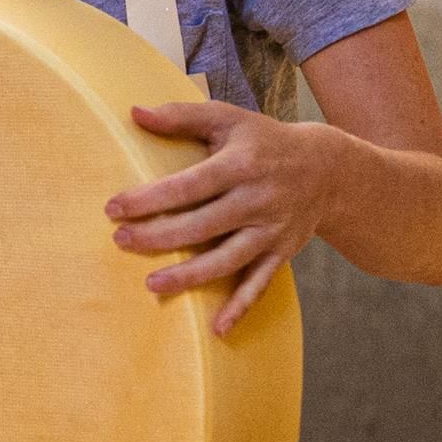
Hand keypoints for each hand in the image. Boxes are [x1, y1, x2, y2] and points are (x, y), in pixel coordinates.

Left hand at [110, 101, 353, 331]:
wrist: (328, 168)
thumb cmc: (264, 141)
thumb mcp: (228, 119)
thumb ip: (181, 116)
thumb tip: (135, 113)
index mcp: (240, 165)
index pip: (188, 186)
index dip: (150, 199)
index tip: (114, 208)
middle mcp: (257, 200)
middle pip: (202, 226)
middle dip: (159, 237)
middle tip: (120, 241)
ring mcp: (270, 230)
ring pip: (228, 260)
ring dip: (190, 276)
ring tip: (152, 284)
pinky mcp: (281, 252)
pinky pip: (260, 283)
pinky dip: (241, 307)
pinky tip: (217, 329)